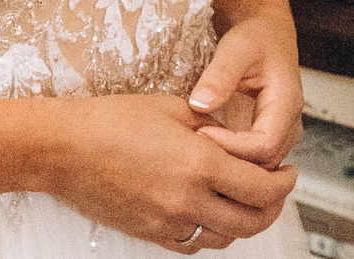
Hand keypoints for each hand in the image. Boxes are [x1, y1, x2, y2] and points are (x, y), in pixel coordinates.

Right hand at [42, 93, 295, 251]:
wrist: (63, 150)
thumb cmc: (114, 120)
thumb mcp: (176, 109)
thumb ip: (216, 128)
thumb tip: (242, 141)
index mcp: (199, 163)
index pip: (262, 187)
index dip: (285, 182)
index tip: (290, 171)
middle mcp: (187, 200)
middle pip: (252, 220)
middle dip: (274, 206)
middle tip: (278, 188)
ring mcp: (167, 222)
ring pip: (225, 237)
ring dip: (244, 221)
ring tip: (247, 200)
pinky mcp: (150, 234)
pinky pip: (194, 243)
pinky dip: (211, 231)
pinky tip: (212, 212)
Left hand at [189, 14, 304, 167]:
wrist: (269, 38)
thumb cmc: (256, 40)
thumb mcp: (236, 49)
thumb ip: (219, 75)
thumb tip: (200, 103)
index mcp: (287, 103)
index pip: (265, 145)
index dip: (232, 148)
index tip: (201, 133)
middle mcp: (289, 126)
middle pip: (264, 165)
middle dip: (228, 164)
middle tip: (192, 150)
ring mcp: (280, 137)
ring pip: (259, 172)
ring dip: (228, 169)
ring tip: (195, 155)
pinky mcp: (266, 142)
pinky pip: (251, 165)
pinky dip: (229, 165)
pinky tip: (204, 155)